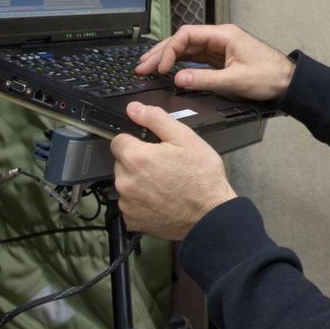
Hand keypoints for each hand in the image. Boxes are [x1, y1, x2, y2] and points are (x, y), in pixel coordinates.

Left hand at [110, 102, 236, 239]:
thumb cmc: (202, 177)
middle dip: (138, 161)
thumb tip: (134, 108)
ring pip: (126, 183)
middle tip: (164, 166)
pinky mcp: (132, 220)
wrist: (211, 215)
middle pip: (121, 163)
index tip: (152, 148)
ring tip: (165, 184)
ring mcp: (127, 203)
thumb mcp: (185, 138)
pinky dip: (141, 201)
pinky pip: (130, 204)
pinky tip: (161, 199)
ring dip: (138, 182)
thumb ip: (156, 119)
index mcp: (136, 158)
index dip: (136, 141)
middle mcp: (125, 181)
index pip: (118, 140)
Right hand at [136, 23, 295, 101]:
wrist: (289, 82)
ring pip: (187, 49)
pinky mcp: (221, 58)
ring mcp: (220, 47)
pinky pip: (195, 58)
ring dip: (168, 58)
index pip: (187, 35)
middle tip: (142, 67)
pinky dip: (180, 64)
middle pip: (183, 40)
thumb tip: (178, 79)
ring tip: (148, 68)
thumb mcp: (235, 80)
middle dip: (161, 52)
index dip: (170, 50)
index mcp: (224, 35)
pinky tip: (168, 70)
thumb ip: (205, 79)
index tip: (161, 67)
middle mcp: (220, 37)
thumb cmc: (269, 77)